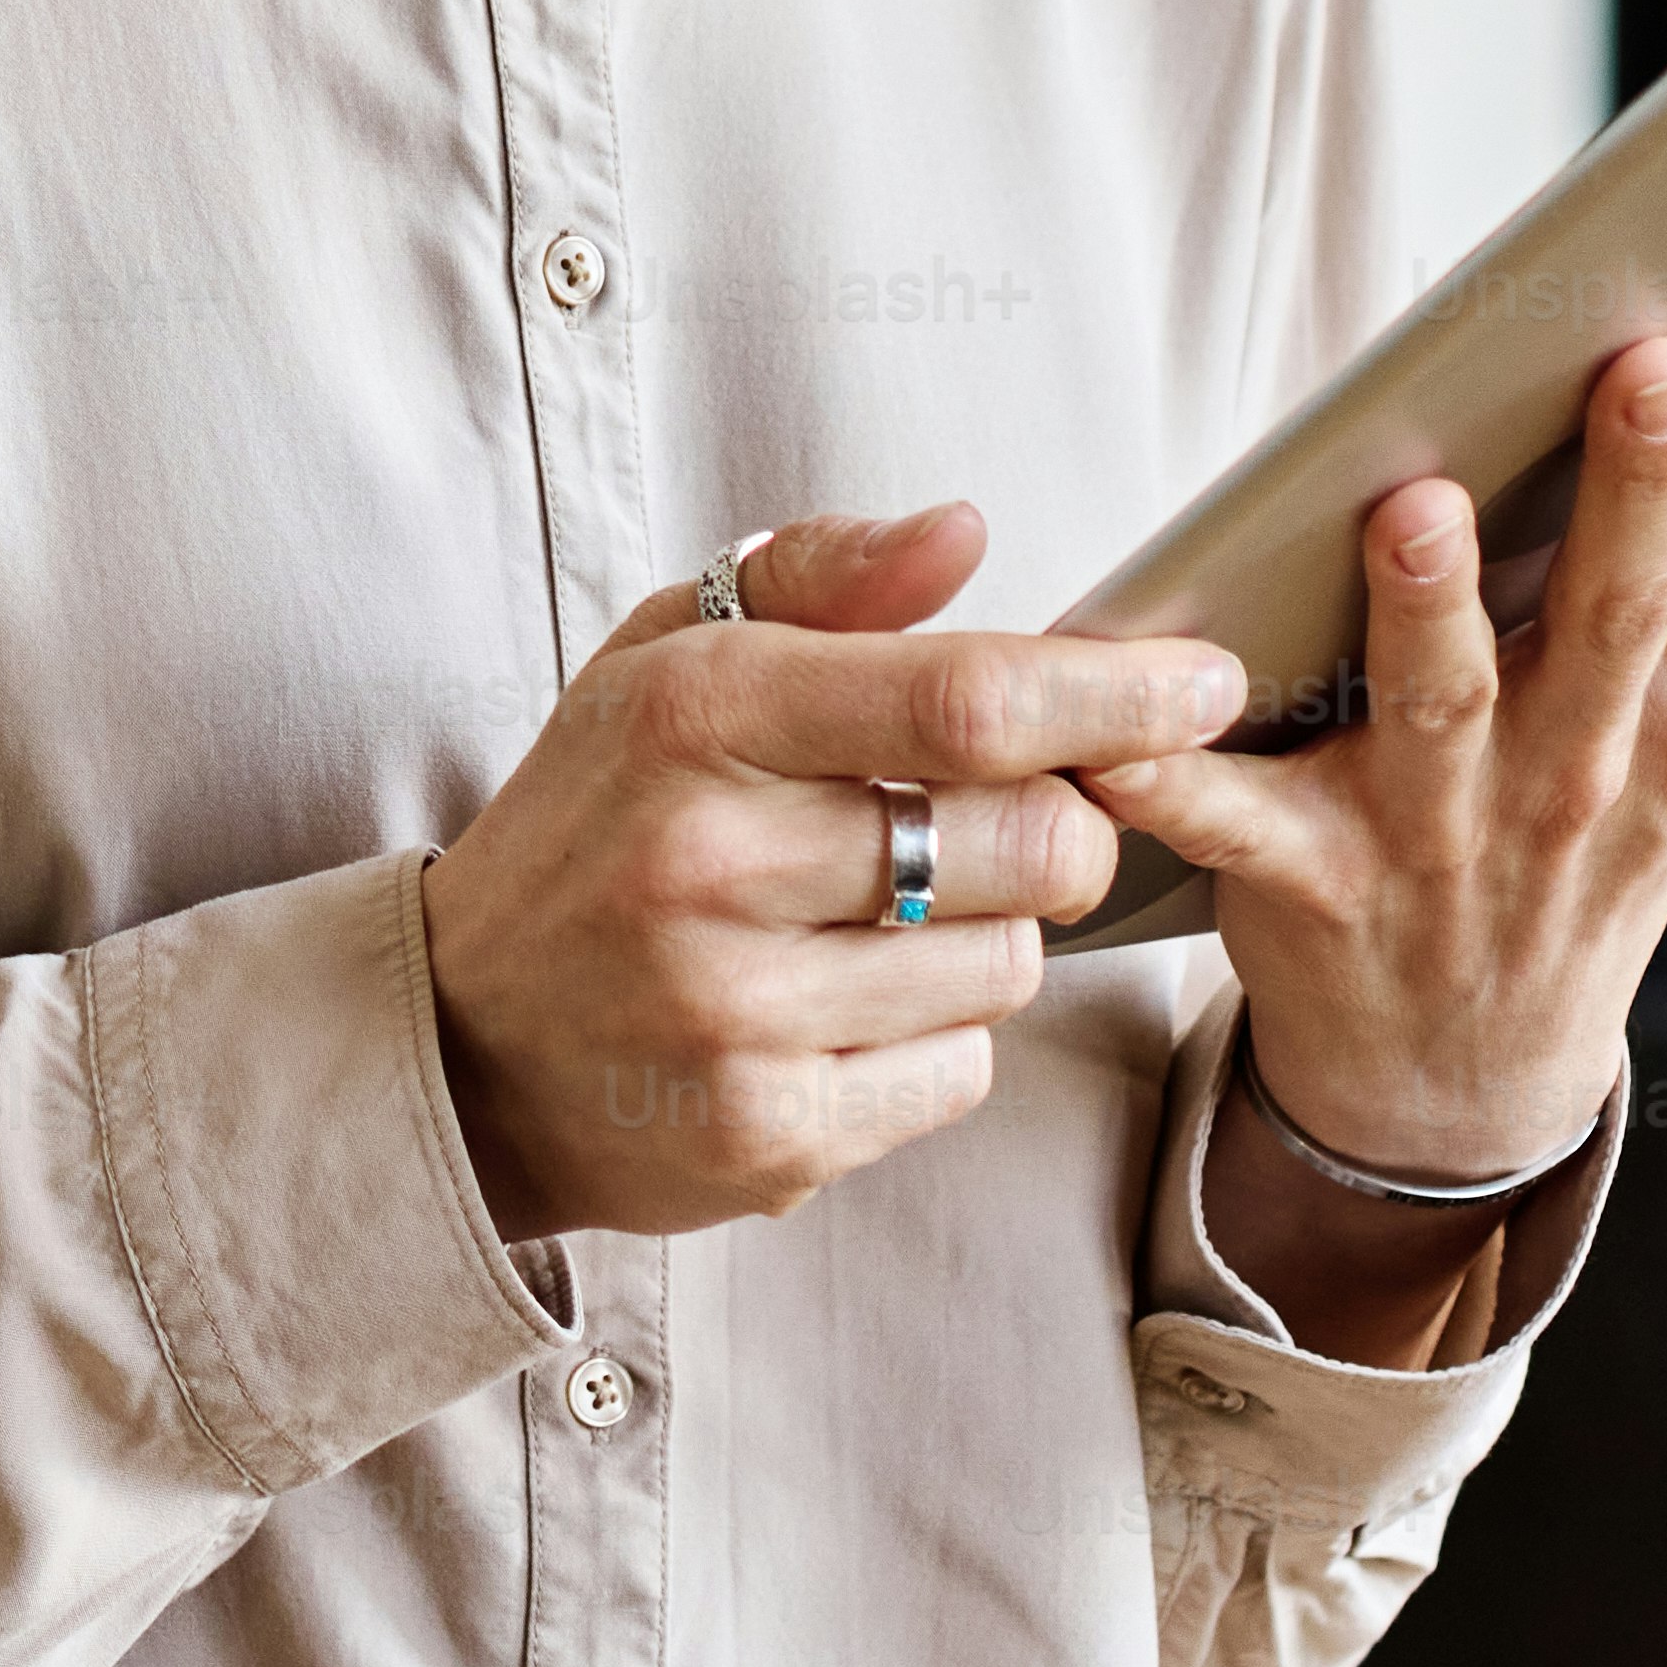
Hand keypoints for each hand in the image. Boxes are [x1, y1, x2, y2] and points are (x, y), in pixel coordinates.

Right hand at [422, 503, 1248, 1240]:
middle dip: (1066, 825)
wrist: (462, 1035)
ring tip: (885, 917)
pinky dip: (935, 1036)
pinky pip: (957, 1073)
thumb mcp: (667, 658)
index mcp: (694, 715)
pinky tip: (843, 1006)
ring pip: (1008, 967)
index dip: (1114, 692)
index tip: (1204, 679)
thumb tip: (964, 532)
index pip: (962, 699)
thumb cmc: (597, 820)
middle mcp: (710, 864)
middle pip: (1027, 843)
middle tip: (1017, 818)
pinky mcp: (768, 1134)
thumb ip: (823, 577)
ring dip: (989, 934)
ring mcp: (736, 1012)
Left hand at [1086, 242, 1666, 1195]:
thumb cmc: (1609, 830)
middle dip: (1645, 486)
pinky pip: (1237, 823)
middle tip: (1658, 360)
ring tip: (1418, 506)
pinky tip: (1121, 737)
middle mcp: (1597, 758)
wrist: (1470, 1067)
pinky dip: (1177, 785)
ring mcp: (1454, 824)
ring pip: (1442, 703)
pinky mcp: (1316, 875)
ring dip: (1428, 609)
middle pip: (1628, 605)